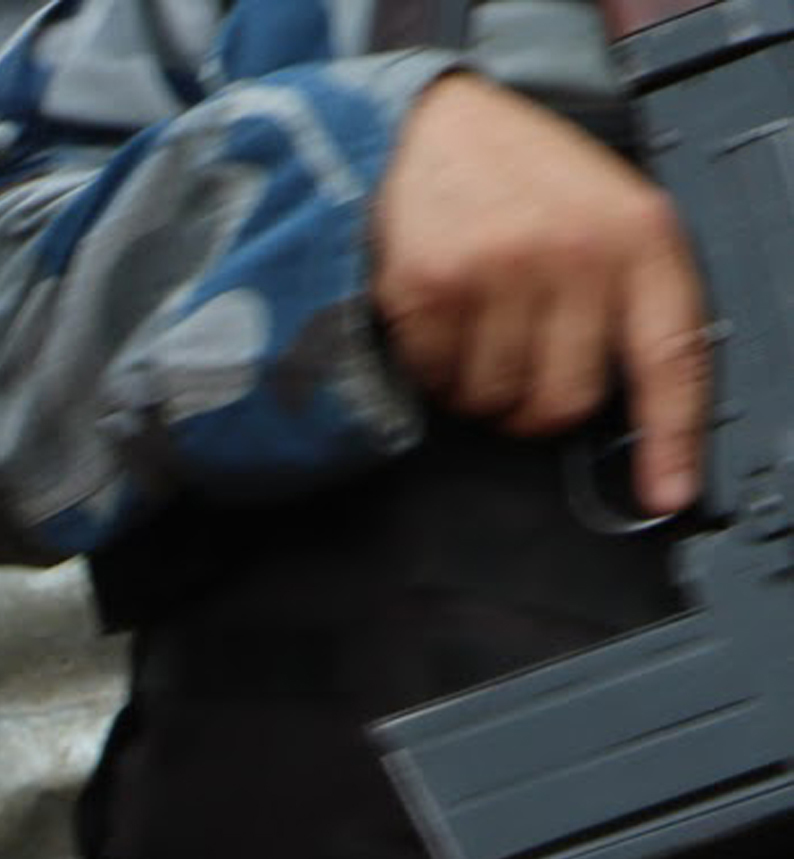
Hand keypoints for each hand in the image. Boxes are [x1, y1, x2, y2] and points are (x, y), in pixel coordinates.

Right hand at [375, 69, 711, 514]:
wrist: (432, 124)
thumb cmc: (521, 178)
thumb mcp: (601, 217)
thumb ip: (620, 296)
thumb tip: (616, 409)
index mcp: (639, 237)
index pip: (670, 357)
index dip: (671, 438)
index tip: (665, 494)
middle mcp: (575, 254)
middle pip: (562, 402)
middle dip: (532, 406)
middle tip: (517, 367)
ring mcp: (499, 272)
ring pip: (489, 401)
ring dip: (473, 383)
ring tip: (472, 324)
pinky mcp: (429, 288)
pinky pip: (431, 379)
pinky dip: (427, 364)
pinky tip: (434, 314)